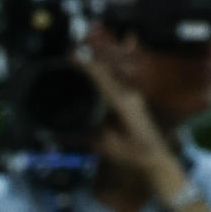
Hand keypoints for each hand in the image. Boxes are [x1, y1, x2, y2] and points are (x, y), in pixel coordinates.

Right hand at [81, 59, 185, 198]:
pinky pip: (115, 80)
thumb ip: (81, 137)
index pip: (102, 77)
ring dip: (95, 65)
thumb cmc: (132, 153)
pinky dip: (101, 74)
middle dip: (88, 60)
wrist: (155, 157)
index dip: (86, 65)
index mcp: (123, 102)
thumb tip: (55, 135)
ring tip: (76, 59)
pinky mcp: (131, 97)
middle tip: (68, 55)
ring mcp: (132, 94)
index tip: (70, 56)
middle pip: (107, 70)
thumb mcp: (105, 147)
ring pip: (112, 72)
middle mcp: (129, 93)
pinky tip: (91, 73)